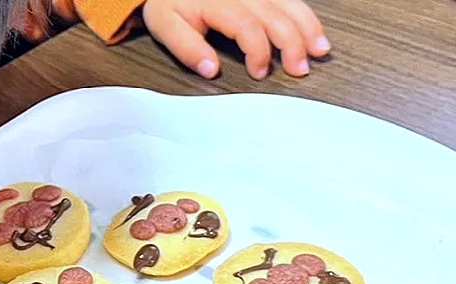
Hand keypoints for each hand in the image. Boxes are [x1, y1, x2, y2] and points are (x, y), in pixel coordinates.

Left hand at [142, 0, 329, 78]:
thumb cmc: (169, 2)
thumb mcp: (166, 25)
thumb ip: (188, 48)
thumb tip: (211, 71)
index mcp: (217, 2)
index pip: (247, 26)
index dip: (258, 51)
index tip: (260, 73)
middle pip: (275, 15)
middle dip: (292, 43)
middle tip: (300, 69)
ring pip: (289, 3)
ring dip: (307, 26)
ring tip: (321, 50)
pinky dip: (304, 14)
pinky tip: (315, 29)